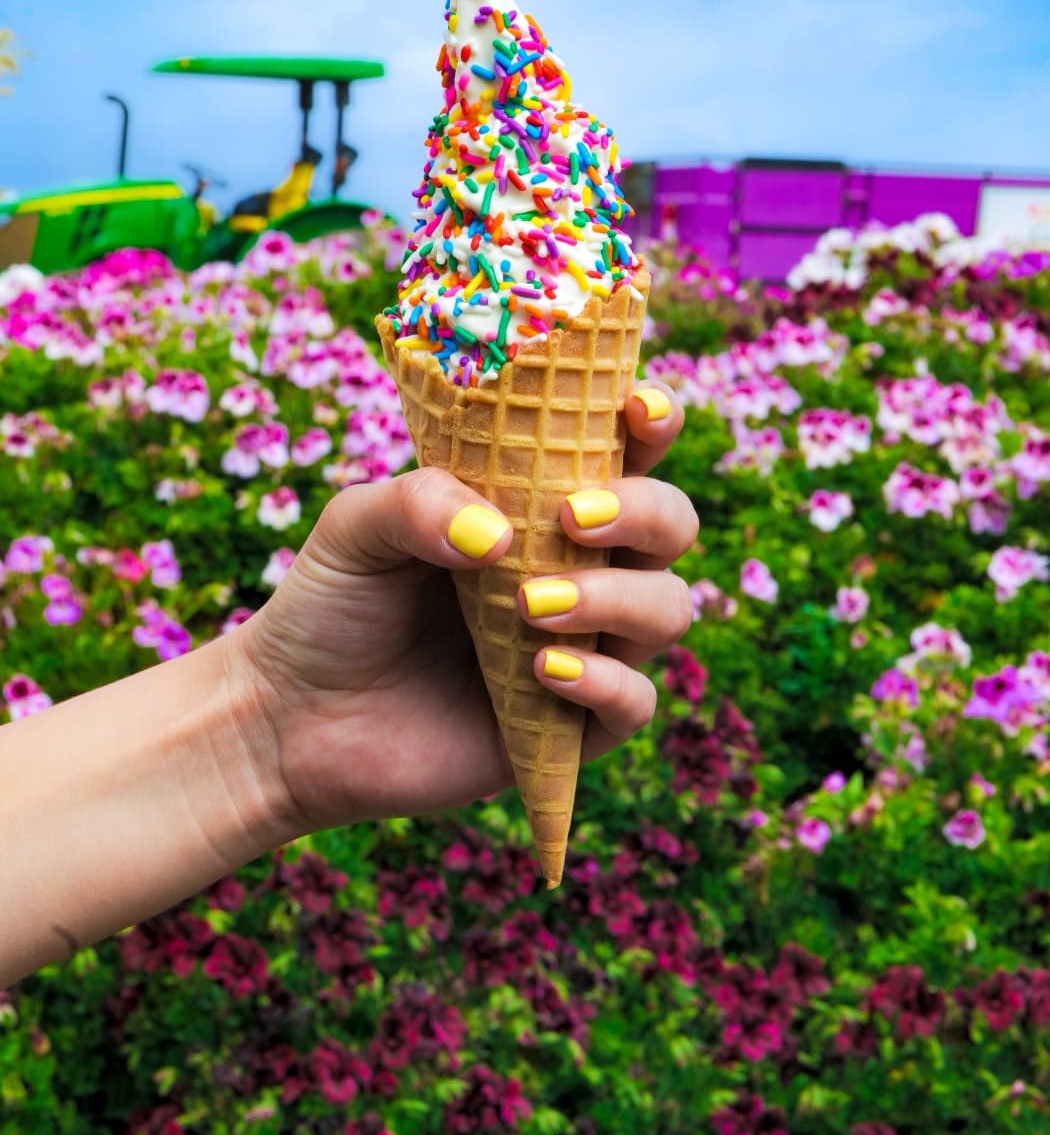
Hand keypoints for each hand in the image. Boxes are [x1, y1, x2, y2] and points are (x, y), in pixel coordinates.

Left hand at [230, 383, 697, 836]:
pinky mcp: (572, 726)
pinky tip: (543, 669)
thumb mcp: (355, 529)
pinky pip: (636, 701)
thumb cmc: (331, 606)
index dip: (652, 420)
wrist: (291, 719)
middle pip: (672, 523)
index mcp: (536, 504)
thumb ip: (418, 502)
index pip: (624, 449)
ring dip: (617, 596)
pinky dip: (605, 681)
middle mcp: (576, 568)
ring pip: (667, 607)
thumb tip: (499, 533)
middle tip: (572, 518)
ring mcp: (584, 645)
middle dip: (644, 511)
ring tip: (531, 604)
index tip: (637, 408)